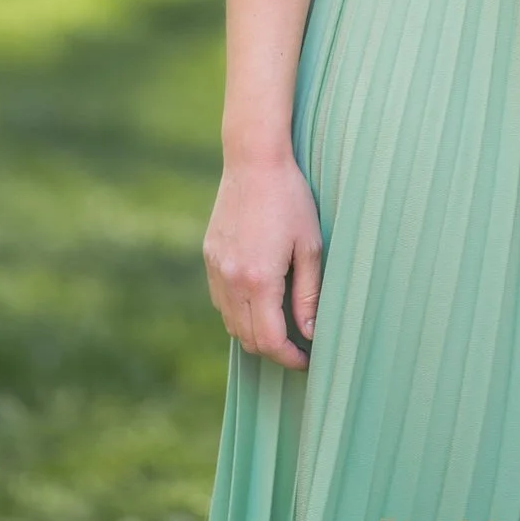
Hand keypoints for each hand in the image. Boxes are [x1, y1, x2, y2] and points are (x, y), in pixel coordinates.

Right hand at [203, 154, 323, 370]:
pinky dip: (238, 310)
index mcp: (259, 280)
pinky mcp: (209, 256)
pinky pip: (220, 299)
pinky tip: (259, 299)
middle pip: (247, 338)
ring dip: (253, 332)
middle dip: (273, 350)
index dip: (289, 358)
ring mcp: (216, 268)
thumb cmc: (290, 199)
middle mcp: (232, 280)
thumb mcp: (309, 246)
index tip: (306, 359)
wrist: (253, 161)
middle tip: (297, 345)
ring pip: (230, 322)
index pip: (269, 340)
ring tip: (279, 324)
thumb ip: (308, 294)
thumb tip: (310, 333)